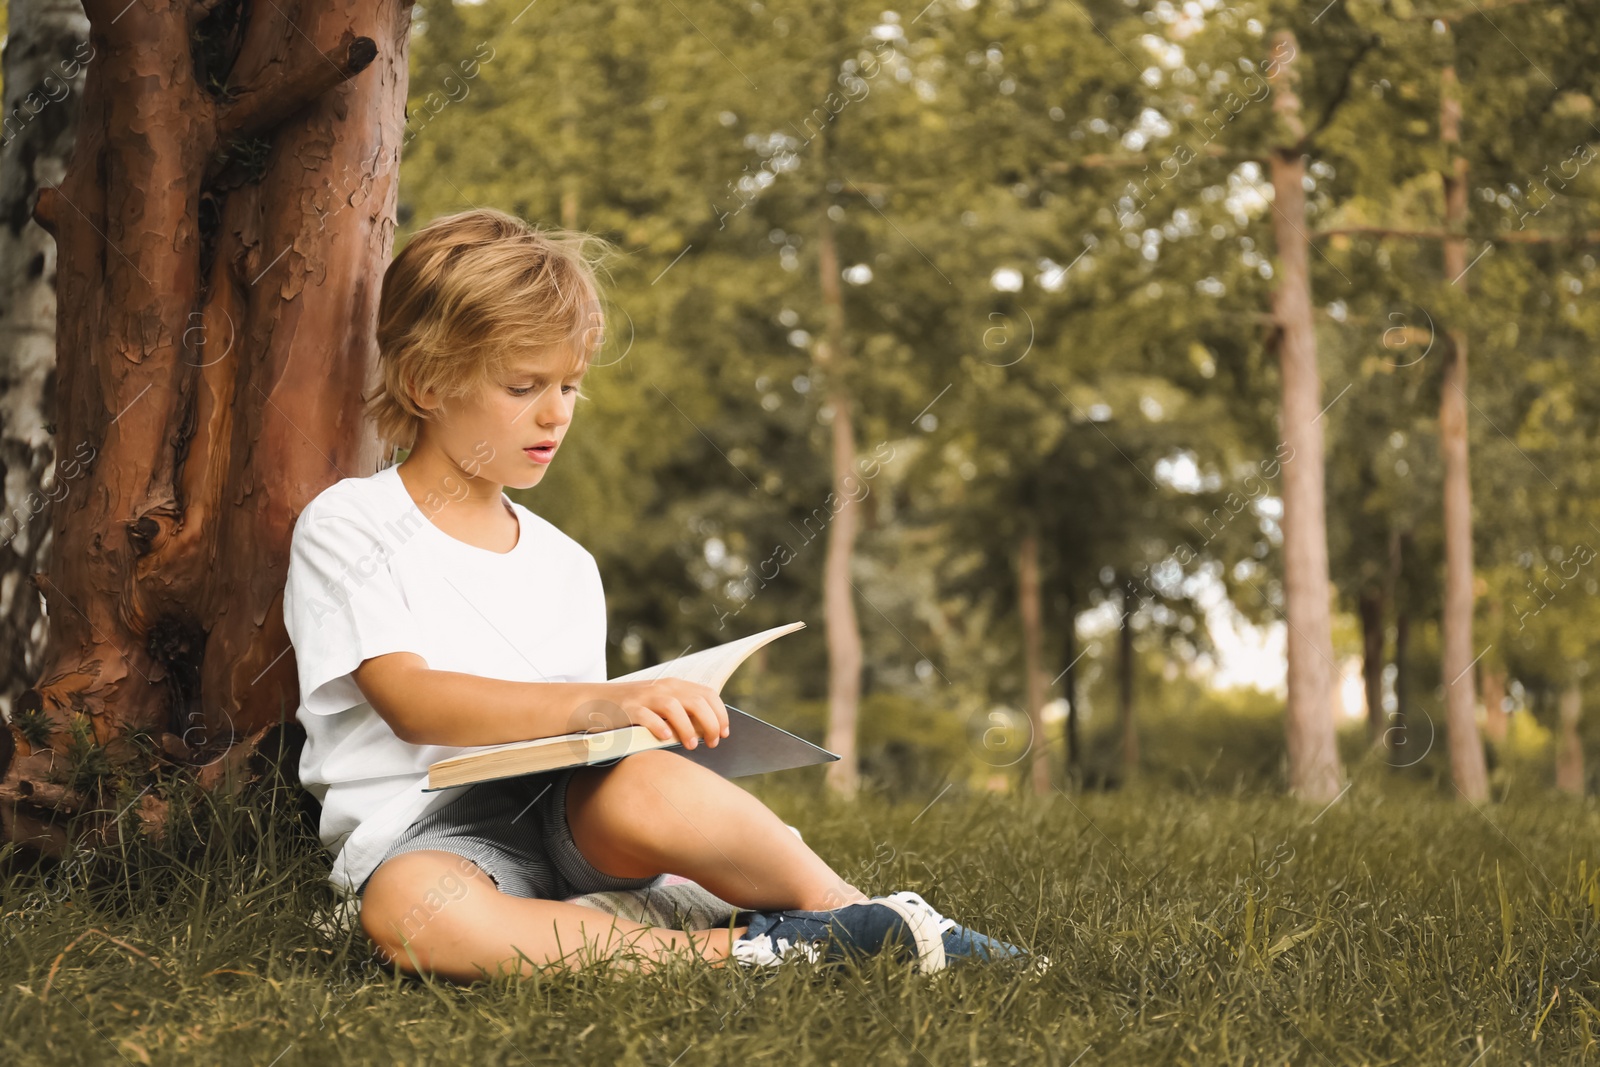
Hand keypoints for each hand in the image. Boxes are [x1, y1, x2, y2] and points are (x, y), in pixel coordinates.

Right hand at [603, 678, 728, 749]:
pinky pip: (645, 715)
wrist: (593, 702)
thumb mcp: (660, 706)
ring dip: (687, 727)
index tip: (725, 733)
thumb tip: (709, 732)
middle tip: (713, 743)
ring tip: (691, 746)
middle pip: (696, 701)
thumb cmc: (633, 710)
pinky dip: (658, 726)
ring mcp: (644, 697)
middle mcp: (662, 688)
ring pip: (674, 707)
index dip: (720, 713)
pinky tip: (665, 738)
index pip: (707, 694)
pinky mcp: (627, 708)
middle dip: (710, 723)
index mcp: (674, 686)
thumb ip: (683, 713)